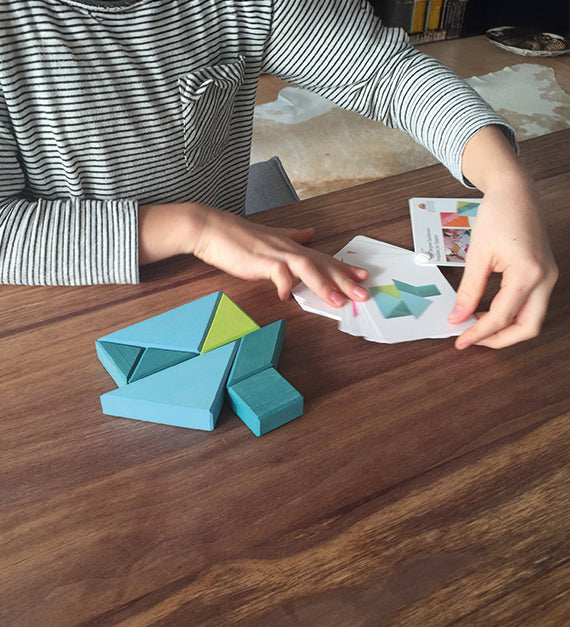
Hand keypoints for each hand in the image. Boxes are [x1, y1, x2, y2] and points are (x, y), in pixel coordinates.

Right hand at [139, 202, 368, 306]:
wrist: (212, 228)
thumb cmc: (239, 237)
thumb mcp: (272, 236)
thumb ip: (293, 236)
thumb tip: (312, 233)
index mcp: (292, 246)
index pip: (324, 258)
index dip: (344, 268)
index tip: (363, 277)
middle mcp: (288, 249)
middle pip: (322, 264)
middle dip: (344, 280)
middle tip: (364, 294)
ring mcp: (274, 254)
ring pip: (306, 268)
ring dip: (323, 285)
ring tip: (338, 302)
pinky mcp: (259, 261)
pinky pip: (276, 273)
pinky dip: (284, 285)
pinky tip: (286, 297)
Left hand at [448, 175, 557, 348]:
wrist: (516, 191)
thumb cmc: (498, 214)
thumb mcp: (477, 255)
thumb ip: (468, 291)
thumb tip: (457, 317)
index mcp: (528, 273)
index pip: (501, 317)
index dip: (479, 333)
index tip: (460, 341)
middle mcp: (545, 278)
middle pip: (527, 328)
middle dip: (499, 339)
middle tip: (470, 339)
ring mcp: (548, 277)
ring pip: (532, 319)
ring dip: (505, 328)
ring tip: (475, 325)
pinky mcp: (544, 274)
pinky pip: (531, 305)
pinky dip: (511, 315)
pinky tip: (487, 311)